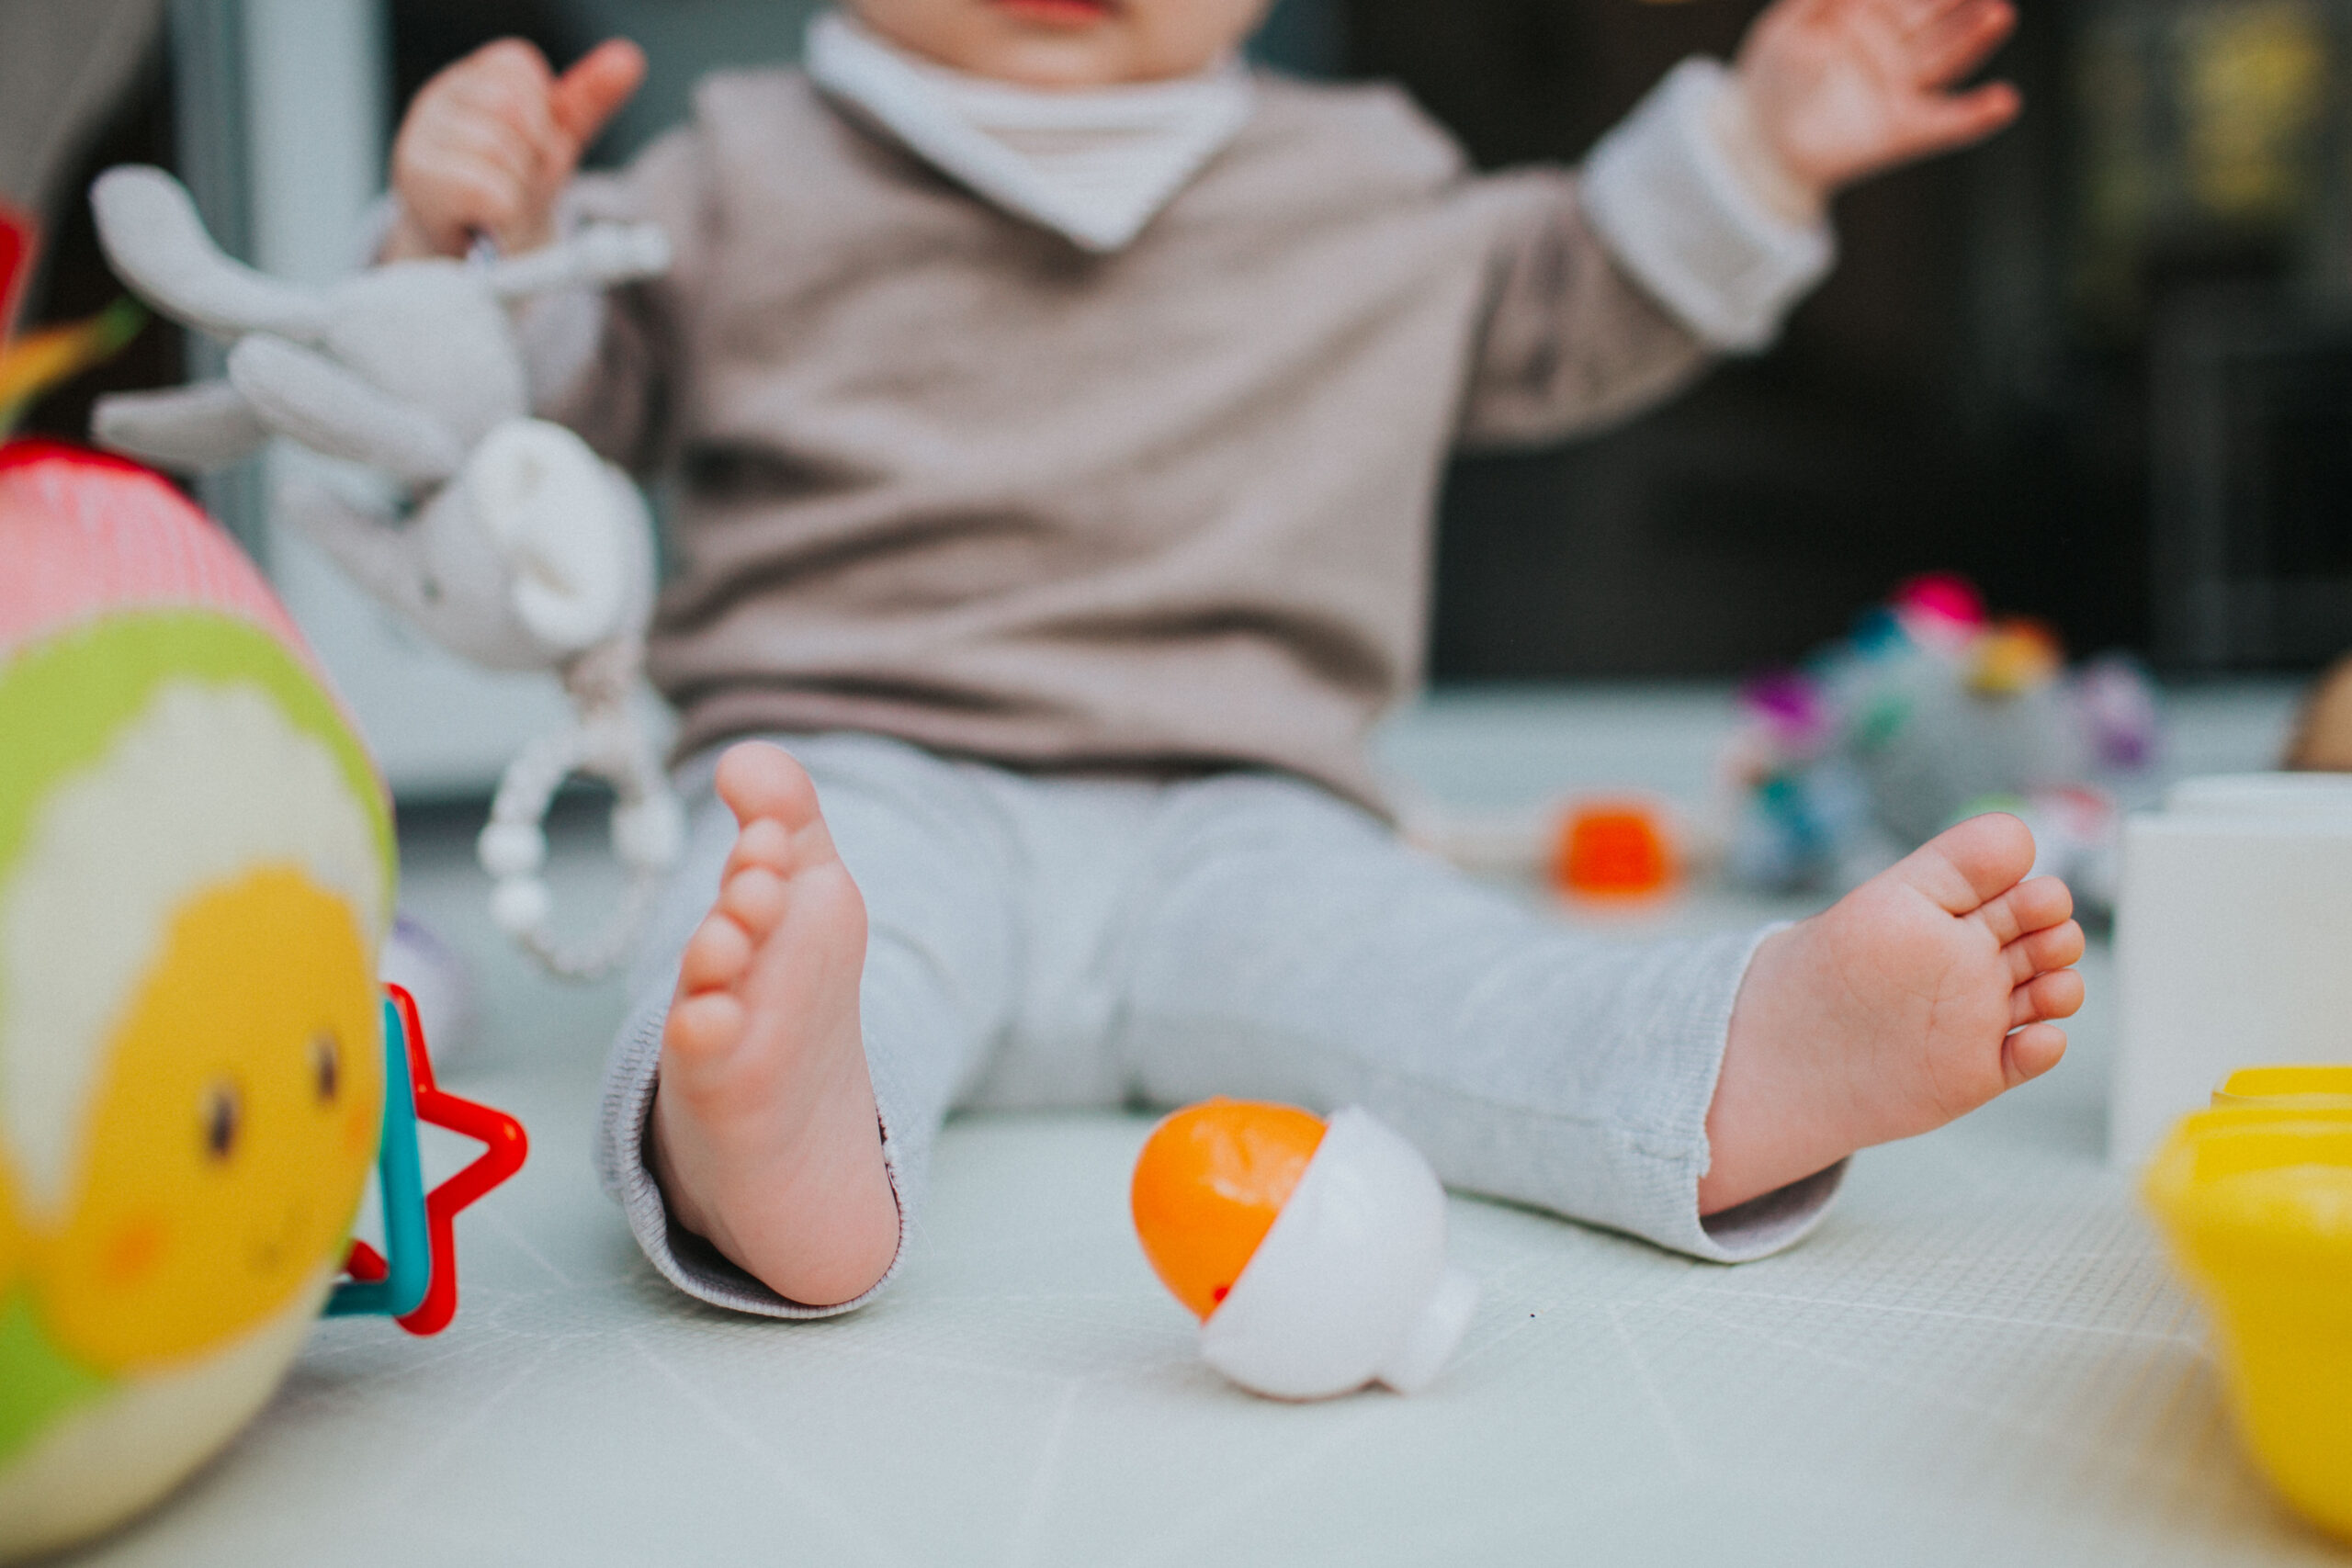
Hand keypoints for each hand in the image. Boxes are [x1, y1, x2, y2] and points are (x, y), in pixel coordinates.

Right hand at [386, 37, 645, 259]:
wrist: (474, 250)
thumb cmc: (511, 185)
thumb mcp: (554, 139)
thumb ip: (587, 98)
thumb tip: (628, 59)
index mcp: (473, 79)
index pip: (518, 66)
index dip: (542, 114)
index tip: (533, 144)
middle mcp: (438, 100)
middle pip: (510, 106)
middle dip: (533, 151)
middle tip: (520, 177)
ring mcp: (421, 139)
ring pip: (497, 149)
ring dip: (518, 186)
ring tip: (504, 199)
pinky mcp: (419, 184)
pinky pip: (486, 190)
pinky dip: (504, 210)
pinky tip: (492, 216)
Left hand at [1734, 0, 2019, 208]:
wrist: (1759, 140)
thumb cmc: (1773, 76)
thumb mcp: (1788, 29)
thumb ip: (1818, 2)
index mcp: (1870, 14)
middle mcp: (1896, 47)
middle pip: (1936, 17)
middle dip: (1959, 1)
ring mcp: (1902, 88)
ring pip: (1947, 58)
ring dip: (1974, 37)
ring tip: (1997, 15)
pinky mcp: (1903, 131)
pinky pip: (1945, 125)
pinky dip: (1974, 117)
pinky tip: (2004, 103)